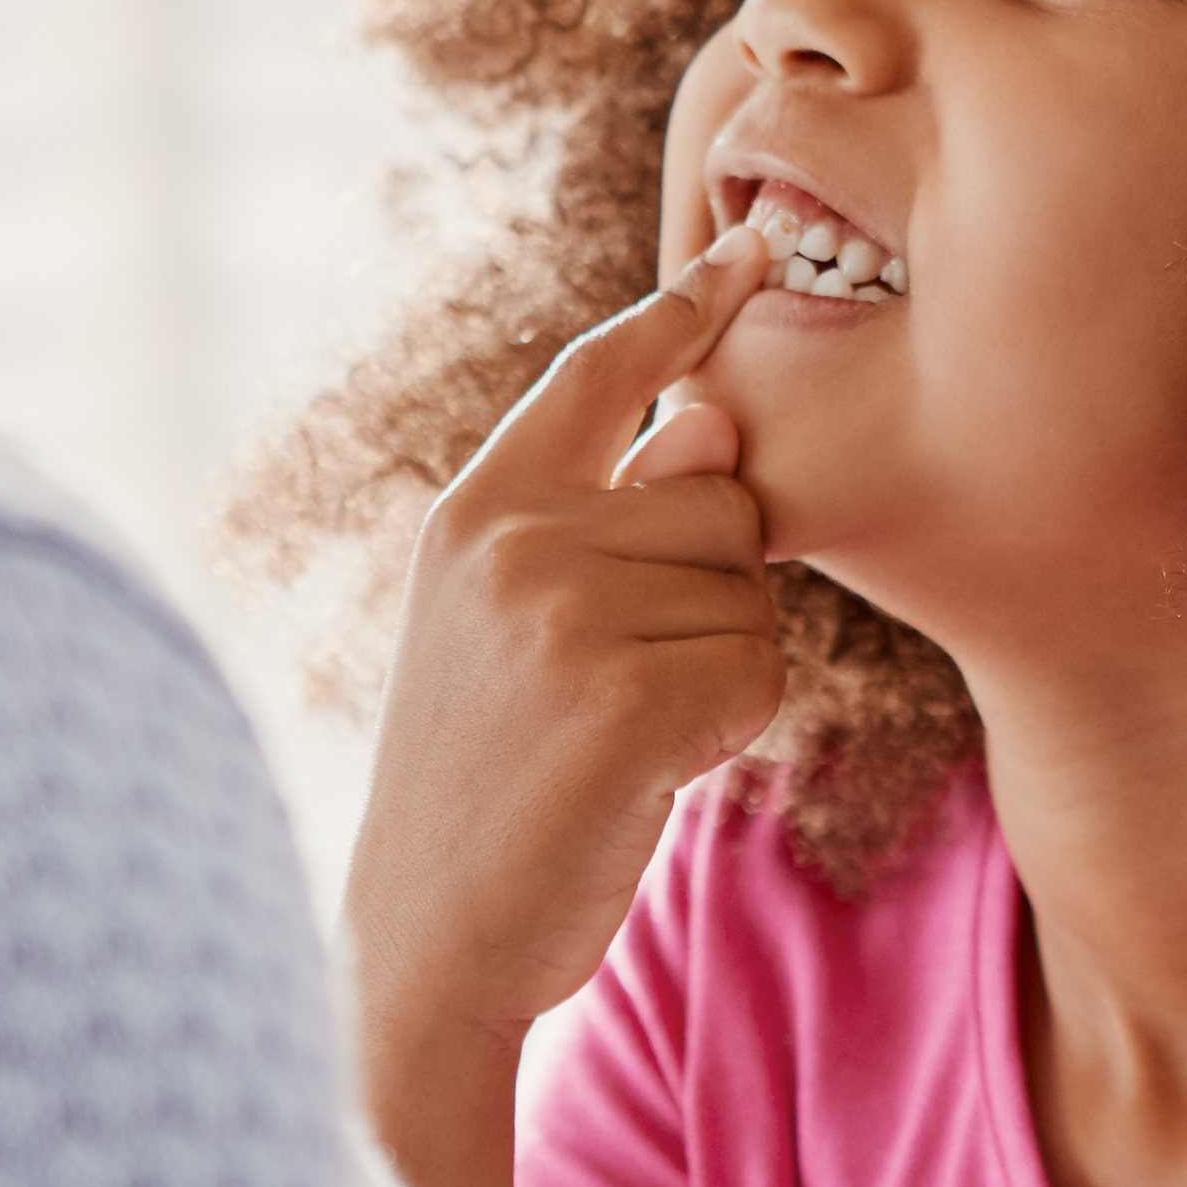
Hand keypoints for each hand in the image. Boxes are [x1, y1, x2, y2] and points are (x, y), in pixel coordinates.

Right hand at [346, 225, 788, 1067]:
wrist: (427, 936)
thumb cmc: (488, 778)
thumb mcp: (515, 623)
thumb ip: (607, 515)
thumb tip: (711, 416)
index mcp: (476, 507)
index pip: (596, 372)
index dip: (686, 310)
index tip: (754, 250)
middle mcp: (513, 537)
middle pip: (723, 500)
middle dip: (712, 593)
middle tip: (614, 689)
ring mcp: (565, 613)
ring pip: (752, 595)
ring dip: (720, 670)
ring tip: (615, 733)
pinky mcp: (627, 696)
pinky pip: (760, 675)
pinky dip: (728, 733)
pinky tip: (645, 773)